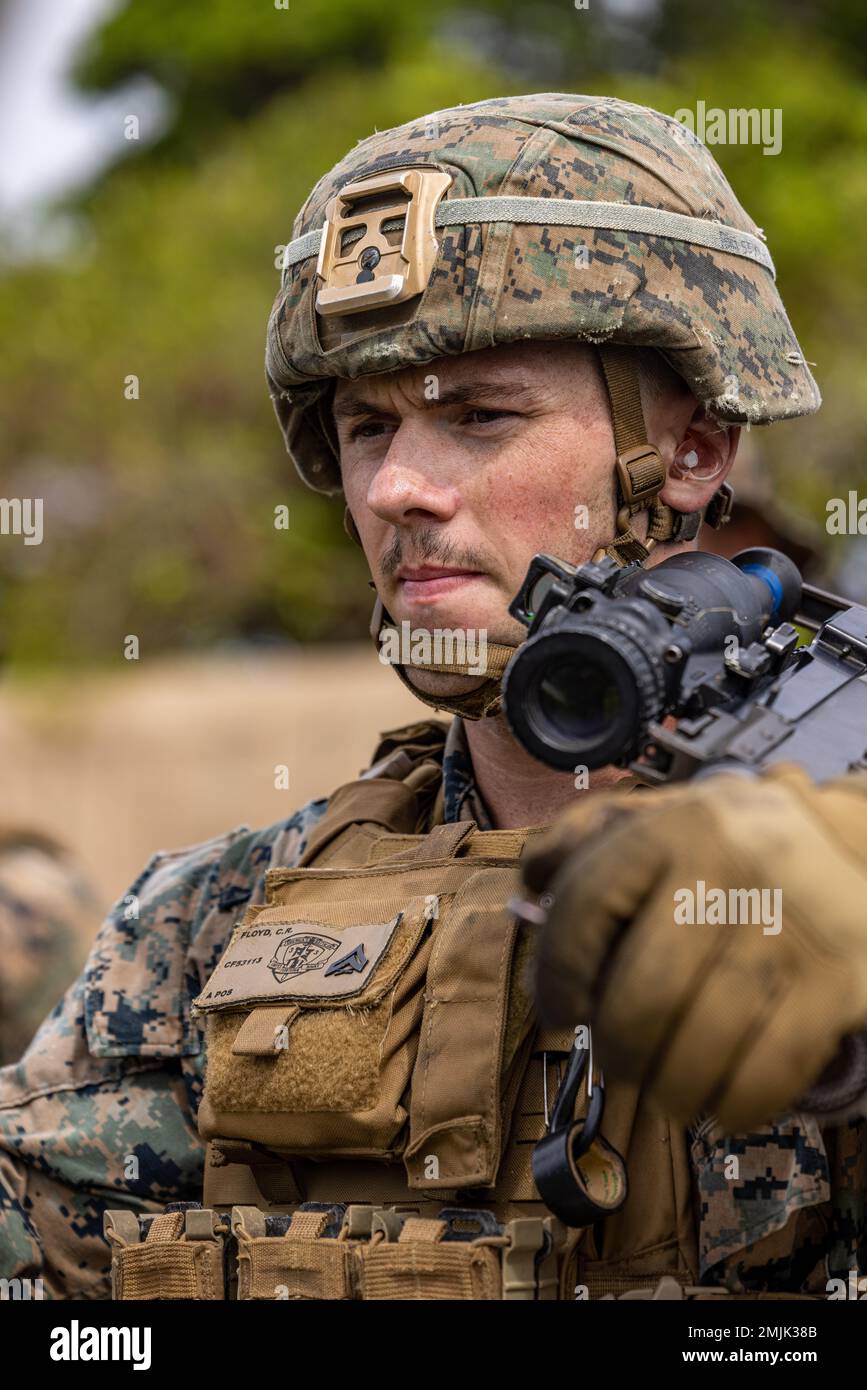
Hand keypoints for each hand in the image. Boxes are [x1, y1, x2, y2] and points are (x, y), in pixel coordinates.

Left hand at [521, 763, 866, 1131]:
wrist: (855, 853)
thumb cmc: (730, 848)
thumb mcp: (661, 817)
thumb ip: (584, 841)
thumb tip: (529, 889)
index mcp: (675, 827)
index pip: (583, 907)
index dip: (555, 974)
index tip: (559, 1010)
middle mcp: (732, 870)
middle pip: (639, 1000)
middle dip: (616, 1050)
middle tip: (622, 1059)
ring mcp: (790, 929)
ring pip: (698, 1050)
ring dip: (669, 1091)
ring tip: (668, 1087)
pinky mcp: (839, 984)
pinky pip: (765, 1077)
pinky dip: (732, 1106)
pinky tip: (723, 1098)